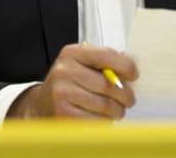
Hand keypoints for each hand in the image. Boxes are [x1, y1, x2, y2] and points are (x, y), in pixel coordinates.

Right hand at [7, 43, 138, 118]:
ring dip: (117, 111)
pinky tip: (101, 118)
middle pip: (109, 85)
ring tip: (116, 110)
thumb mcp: (81, 64)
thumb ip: (105, 62)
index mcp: (72, 53)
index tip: (134, 74)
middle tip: (128, 99)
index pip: (106, 55)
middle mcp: (64, 71)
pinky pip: (96, 121)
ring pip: (105, 106)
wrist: (41, 104)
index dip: (125, 66)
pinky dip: (105, 122)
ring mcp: (62, 94)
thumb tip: (131, 65)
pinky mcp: (63, 114)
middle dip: (125, 95)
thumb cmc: (68, 83)